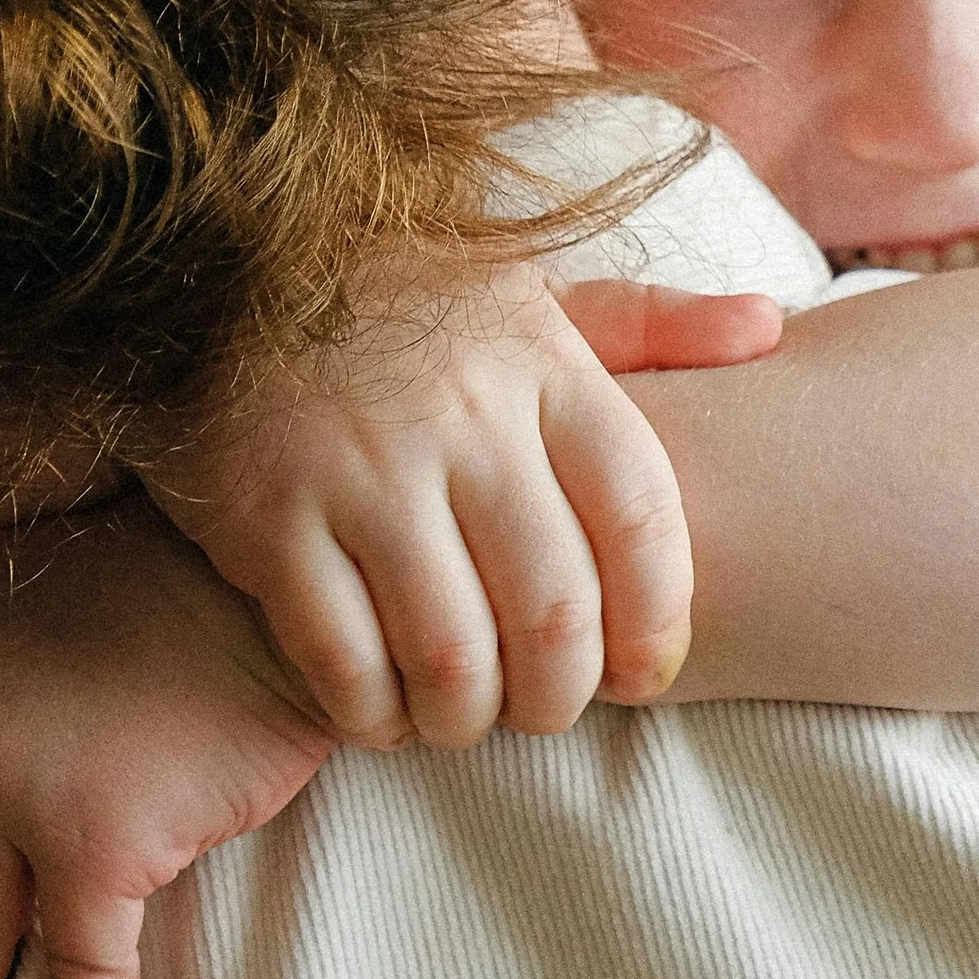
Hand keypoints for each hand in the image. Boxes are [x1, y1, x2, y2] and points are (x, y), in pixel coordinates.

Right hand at [141, 260, 781, 748]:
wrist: (207, 257)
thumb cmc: (396, 299)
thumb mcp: (527, 291)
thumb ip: (650, 324)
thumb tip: (771, 328)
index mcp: (542, 365)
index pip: (641, 517)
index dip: (658, 619)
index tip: (647, 672)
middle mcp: (461, 419)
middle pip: (554, 609)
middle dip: (561, 695)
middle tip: (546, 711)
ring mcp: (359, 471)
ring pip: (451, 653)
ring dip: (468, 719)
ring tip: (464, 720)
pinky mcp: (266, 519)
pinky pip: (341, 661)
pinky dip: (372, 713)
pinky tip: (381, 711)